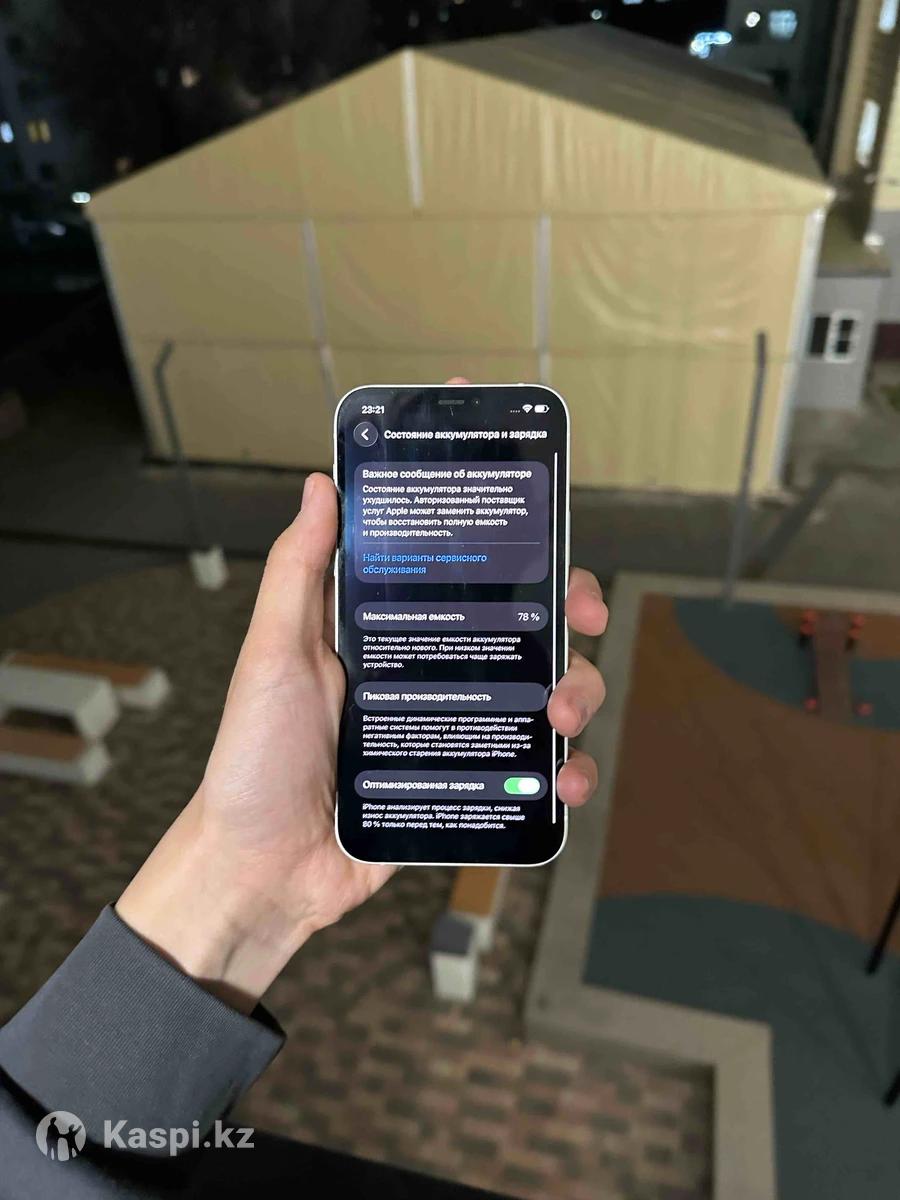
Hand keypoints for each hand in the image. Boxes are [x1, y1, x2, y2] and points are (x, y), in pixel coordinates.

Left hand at [118, 478, 607, 1012]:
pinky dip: (565, 779)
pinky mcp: (466, 794)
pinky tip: (565, 784)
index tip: (554, 560)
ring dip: (576, 698)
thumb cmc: (253, 762)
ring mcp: (454, 737)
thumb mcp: (271, 655)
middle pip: (524, 641)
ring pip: (542, 704)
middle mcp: (432, 680)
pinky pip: (531, 781)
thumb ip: (297, 571)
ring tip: (563, 719)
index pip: (470, 585)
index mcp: (392, 637)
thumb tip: (320, 487)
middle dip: (568, 631)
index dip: (523, 567)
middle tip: (580, 631)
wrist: (259, 871)